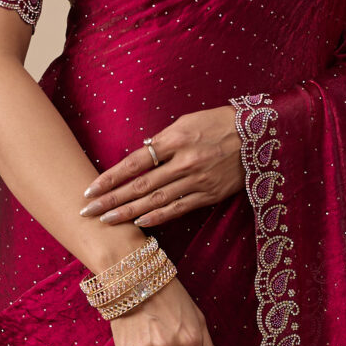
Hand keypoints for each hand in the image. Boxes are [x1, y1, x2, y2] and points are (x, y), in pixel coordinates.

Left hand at [82, 107, 244, 229]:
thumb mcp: (187, 121)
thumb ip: (163, 139)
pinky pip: (179, 208)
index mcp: (175, 139)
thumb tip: (142, 151)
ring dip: (129, 213)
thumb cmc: (219, 123)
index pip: (135, 162)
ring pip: (156, 200)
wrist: (258, 135)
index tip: (90, 189)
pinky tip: (141, 224)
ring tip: (107, 221)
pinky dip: (159, 216)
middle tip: (87, 212)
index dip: (110, 178)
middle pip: (140, 185)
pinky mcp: (209, 195)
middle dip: (111, 200)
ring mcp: (197, 181)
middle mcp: (184, 162)